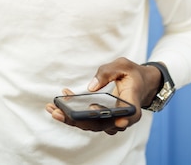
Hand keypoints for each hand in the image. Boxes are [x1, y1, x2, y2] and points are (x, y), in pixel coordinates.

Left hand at [45, 58, 161, 134]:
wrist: (139, 83)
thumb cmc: (132, 73)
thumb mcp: (123, 65)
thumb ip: (108, 72)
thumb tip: (91, 87)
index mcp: (132, 105)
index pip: (126, 116)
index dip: (117, 120)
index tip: (101, 116)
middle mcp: (121, 118)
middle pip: (100, 125)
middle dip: (77, 120)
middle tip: (58, 113)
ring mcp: (111, 120)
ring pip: (90, 124)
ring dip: (70, 118)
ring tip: (52, 108)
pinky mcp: (102, 118)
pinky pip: (86, 118)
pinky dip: (72, 111)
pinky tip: (61, 100)